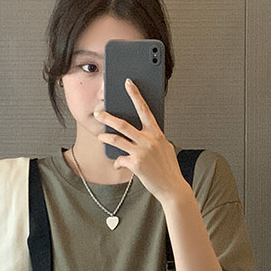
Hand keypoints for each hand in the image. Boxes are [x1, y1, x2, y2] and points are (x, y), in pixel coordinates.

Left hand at [95, 80, 189, 206]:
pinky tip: (119, 165)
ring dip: (106, 137)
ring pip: (117, 140)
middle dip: (108, 117)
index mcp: (156, 133)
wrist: (172, 187)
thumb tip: (142, 132)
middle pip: (123, 124)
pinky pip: (120, 160)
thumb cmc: (168, 167)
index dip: (135, 95)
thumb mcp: (164, 147)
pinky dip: (118, 163)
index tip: (127, 83)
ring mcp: (142, 152)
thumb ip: (153, 138)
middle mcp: (149, 140)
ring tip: (100, 136)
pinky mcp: (136, 164)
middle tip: (98, 113)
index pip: (144, 109)